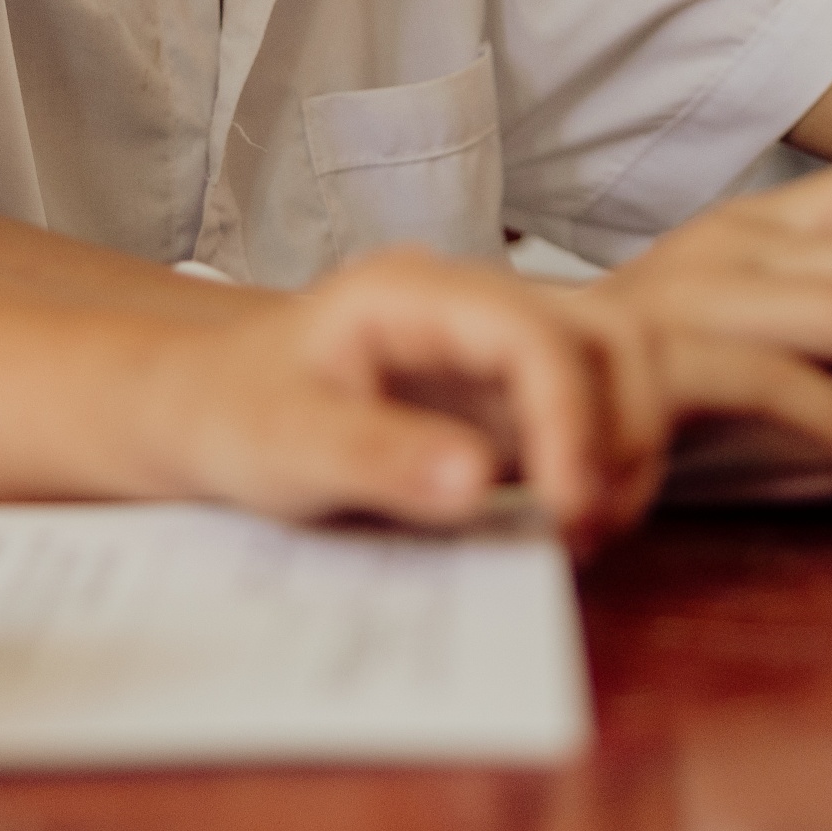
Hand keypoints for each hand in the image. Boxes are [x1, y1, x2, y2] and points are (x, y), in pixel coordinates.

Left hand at [138, 247, 672, 548]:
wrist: (209, 412)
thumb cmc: (232, 414)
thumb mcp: (283, 444)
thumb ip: (374, 456)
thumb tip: (476, 481)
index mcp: (414, 294)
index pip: (532, 334)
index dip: (569, 417)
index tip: (564, 506)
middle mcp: (471, 309)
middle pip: (603, 340)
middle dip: (618, 433)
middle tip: (583, 529)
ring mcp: (495, 352)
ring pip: (616, 375)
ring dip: (622, 453)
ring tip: (579, 536)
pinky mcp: (506, 400)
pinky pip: (590, 421)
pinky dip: (600, 472)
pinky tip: (563, 531)